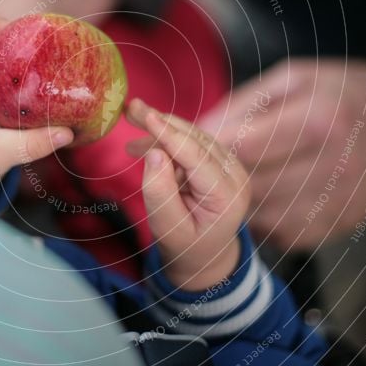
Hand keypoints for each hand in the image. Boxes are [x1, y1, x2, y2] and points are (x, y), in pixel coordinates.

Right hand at [127, 98, 250, 291]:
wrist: (204, 257)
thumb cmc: (185, 248)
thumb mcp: (167, 230)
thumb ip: (160, 194)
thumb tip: (154, 153)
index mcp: (228, 196)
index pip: (197, 157)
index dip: (169, 134)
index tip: (145, 115)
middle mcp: (235, 176)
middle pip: (196, 139)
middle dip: (162, 122)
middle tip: (130, 108)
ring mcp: (230, 167)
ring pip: (193, 136)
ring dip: (161, 128)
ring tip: (130, 127)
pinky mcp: (219, 162)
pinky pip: (192, 142)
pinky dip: (166, 139)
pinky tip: (143, 145)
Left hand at [200, 58, 365, 249]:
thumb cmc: (338, 94)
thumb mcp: (293, 80)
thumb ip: (242, 106)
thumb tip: (195, 133)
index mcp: (320, 121)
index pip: (242, 148)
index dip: (205, 148)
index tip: (184, 142)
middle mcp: (333, 166)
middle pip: (249, 185)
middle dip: (215, 177)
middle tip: (197, 166)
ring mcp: (337, 201)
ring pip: (260, 215)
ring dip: (235, 202)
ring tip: (228, 181)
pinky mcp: (335, 225)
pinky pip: (280, 233)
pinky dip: (262, 219)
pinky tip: (261, 197)